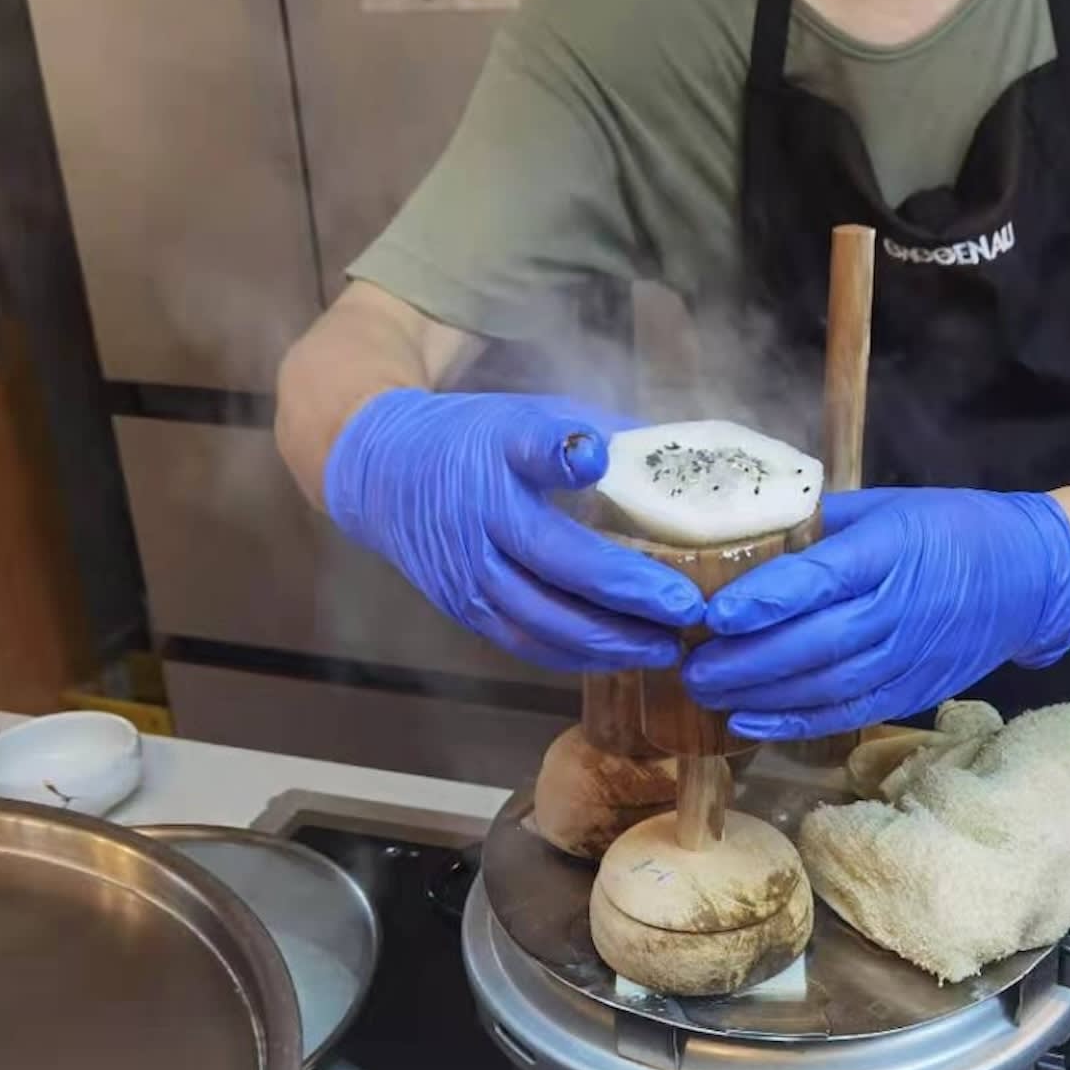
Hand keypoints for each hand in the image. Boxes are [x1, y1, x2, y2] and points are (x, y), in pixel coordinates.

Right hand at [324, 390, 703, 669]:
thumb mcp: (528, 414)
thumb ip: (597, 432)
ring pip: (542, 618)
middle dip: (627, 591)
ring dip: (609, 639)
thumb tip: (681, 456)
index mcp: (500, 452)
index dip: (562, 453)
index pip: (532, 448)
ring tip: (666, 646)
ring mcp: (468, 570)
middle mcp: (481, 515)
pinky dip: (576, 654)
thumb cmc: (477, 440)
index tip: (594, 455)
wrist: (383, 469)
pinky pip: (525, 642)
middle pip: (556, 560)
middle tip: (686, 607)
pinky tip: (622, 655)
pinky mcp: (463, 607)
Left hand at [684, 487, 1069, 739]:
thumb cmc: (953, 528)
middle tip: (691, 665)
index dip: (768, 599)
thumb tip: (748, 533)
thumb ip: (822, 524)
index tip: (717, 612)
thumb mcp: (889, 506)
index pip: (823, 578)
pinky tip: (752, 722)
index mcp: (892, 548)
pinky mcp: (913, 690)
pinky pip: (849, 712)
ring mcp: (909, 655)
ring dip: (762, 695)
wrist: (1032, 576)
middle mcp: (900, 607)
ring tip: (707, 693)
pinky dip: (797, 723)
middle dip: (747, 659)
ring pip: (828, 685)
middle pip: (816, 641)